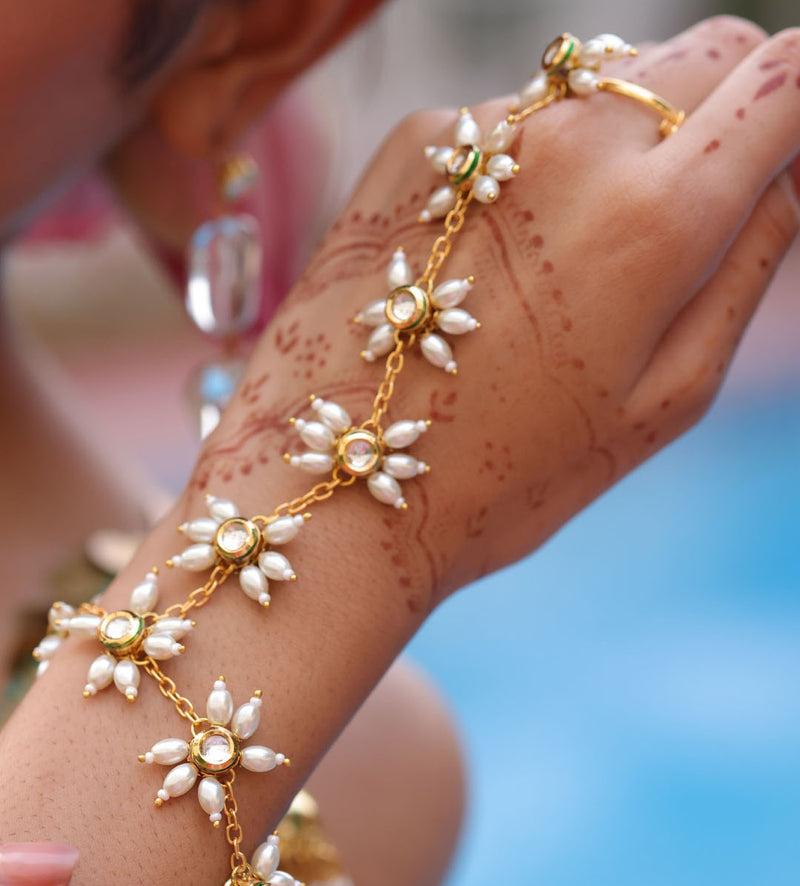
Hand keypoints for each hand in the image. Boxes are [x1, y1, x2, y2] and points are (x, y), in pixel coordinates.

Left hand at [197, 18, 798, 602]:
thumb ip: (749, 266)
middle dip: (721, 112)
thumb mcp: (664, 399)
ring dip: (619, 140)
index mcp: (655, 215)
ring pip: (603, 84)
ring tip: (572, 261)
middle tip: (689, 210)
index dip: (798, 106)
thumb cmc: (510, 474)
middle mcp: (571, 140)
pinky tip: (493, 261)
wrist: (339, 488)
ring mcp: (486, 131)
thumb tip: (784, 172)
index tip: (781, 151)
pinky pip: (516, 120)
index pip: (784, 77)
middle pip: (698, 58)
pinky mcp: (417, 142)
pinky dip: (533, 164)